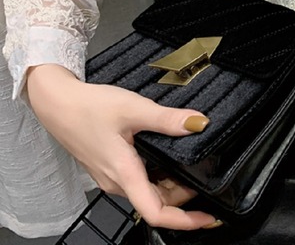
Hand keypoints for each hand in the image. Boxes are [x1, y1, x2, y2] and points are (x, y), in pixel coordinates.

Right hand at [26, 64, 220, 229]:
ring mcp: (112, 177)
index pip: (156, 213)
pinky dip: (158, 178)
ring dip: (171, 187)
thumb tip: (198, 124)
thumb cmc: (89, 107)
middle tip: (205, 179)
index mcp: (124, 174)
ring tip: (191, 169)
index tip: (208, 218)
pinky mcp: (109, 168)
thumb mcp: (134, 109)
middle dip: (184, 198)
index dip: (185, 220)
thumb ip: (167, 119)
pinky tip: (168, 160)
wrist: (58, 103)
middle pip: (157, 203)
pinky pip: (138, 182)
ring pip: (148, 193)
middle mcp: (117, 182)